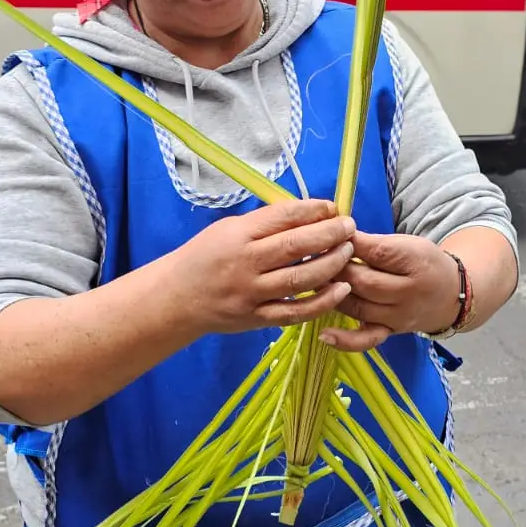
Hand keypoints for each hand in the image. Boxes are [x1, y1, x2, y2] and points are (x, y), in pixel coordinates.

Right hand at [168, 199, 354, 335]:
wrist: (176, 298)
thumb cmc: (205, 257)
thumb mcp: (227, 230)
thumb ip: (263, 224)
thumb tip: (309, 213)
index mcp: (238, 235)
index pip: (282, 217)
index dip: (312, 210)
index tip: (333, 207)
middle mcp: (245, 263)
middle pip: (295, 246)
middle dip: (329, 234)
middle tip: (349, 227)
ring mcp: (251, 294)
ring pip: (299, 279)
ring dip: (330, 264)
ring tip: (348, 252)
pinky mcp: (256, 319)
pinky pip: (294, 313)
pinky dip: (320, 302)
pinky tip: (340, 290)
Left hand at [318, 232, 460, 352]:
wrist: (450, 295)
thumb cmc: (423, 262)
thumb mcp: (408, 244)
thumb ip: (376, 243)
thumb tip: (336, 236)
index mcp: (416, 262)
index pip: (379, 252)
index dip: (351, 243)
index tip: (331, 233)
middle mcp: (408, 293)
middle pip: (365, 282)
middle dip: (337, 267)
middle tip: (316, 256)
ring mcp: (397, 317)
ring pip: (358, 307)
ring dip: (332, 294)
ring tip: (313, 280)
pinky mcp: (389, 333)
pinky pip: (366, 341)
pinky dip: (344, 340)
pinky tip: (324, 334)